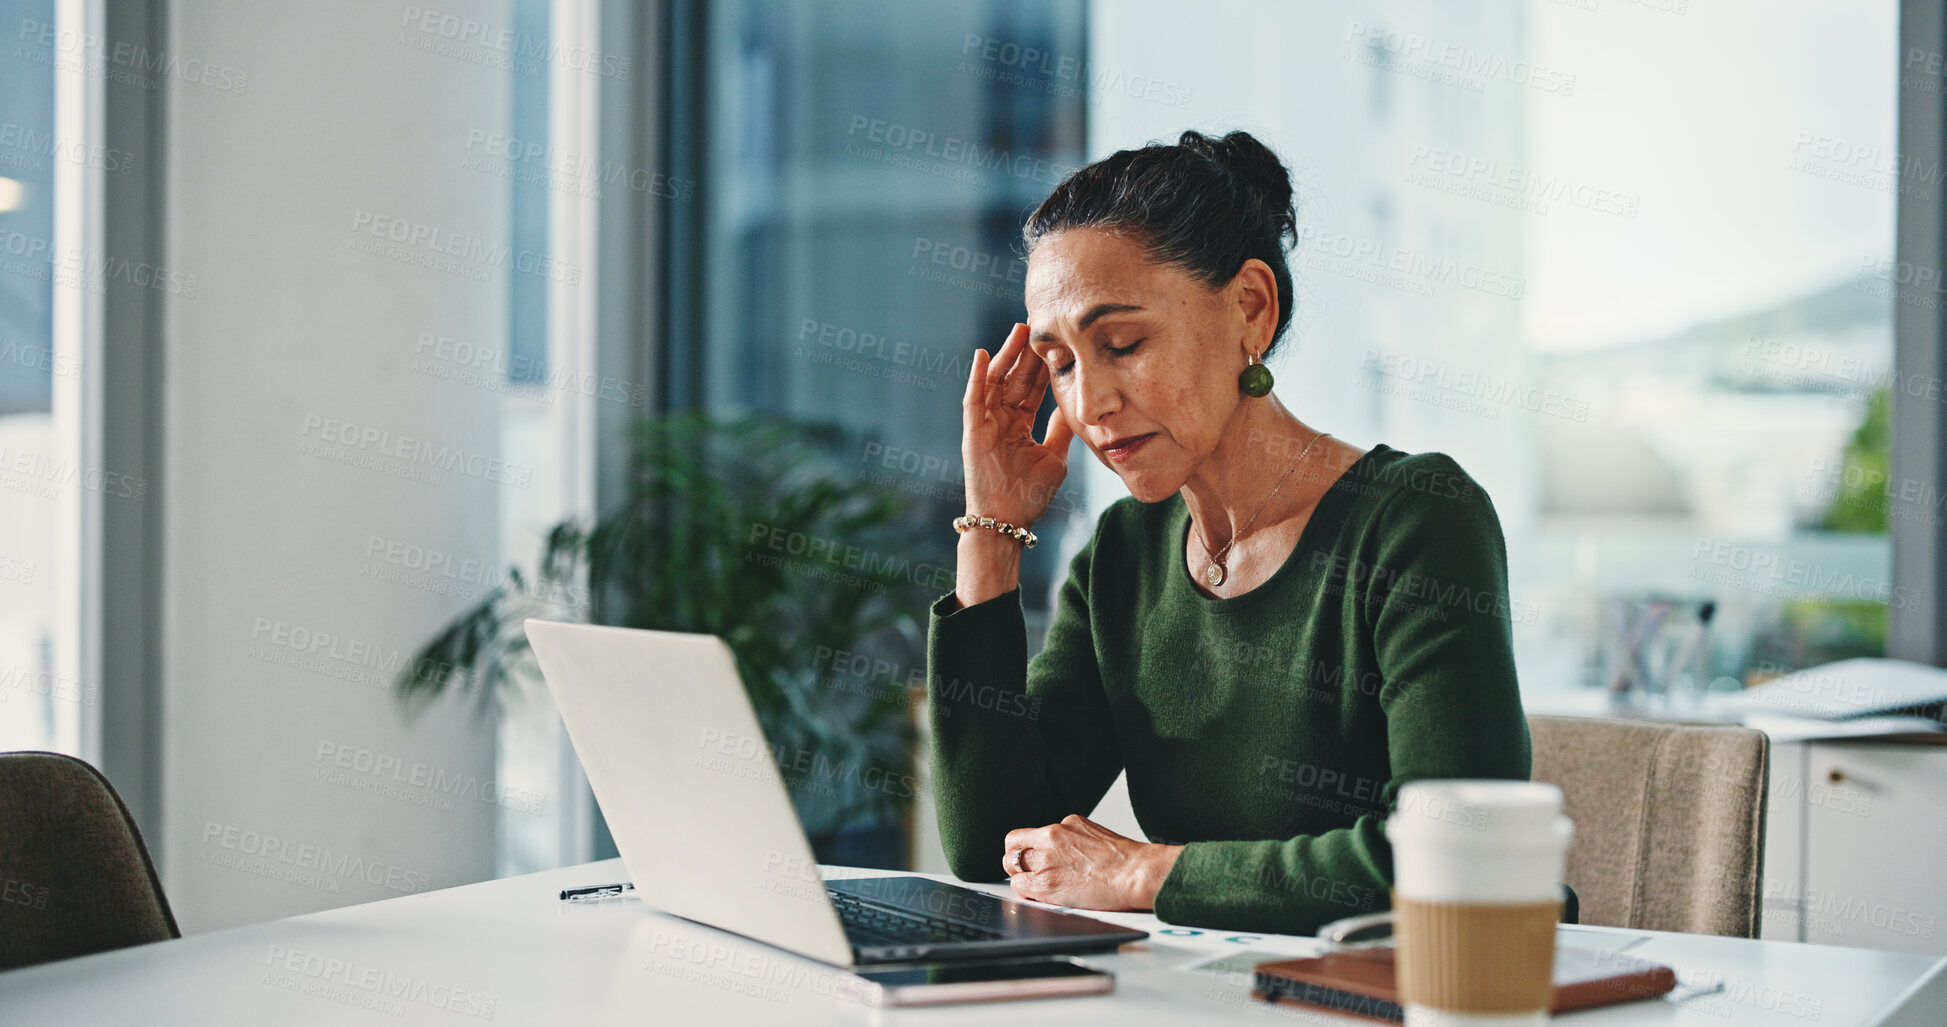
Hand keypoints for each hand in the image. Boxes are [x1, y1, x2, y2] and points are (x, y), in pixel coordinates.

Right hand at [961, 322, 1074, 527]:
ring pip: (996, 381)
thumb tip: (1076, 406)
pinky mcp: (972, 431)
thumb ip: (1061, 430)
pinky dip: (976, 377)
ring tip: (1019, 330)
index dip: (1043, 366)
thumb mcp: (1054, 457)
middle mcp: (1002, 421)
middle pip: (1016, 379)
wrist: (1008, 522)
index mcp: (1020, 426)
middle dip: (1027, 353)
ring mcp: (986, 424)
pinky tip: (981, 354)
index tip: (1056, 342)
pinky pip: (973, 399)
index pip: (1033, 389)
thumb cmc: (1030, 496)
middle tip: (1040, 324)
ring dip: (1006, 355)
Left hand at [1001, 814, 1184, 910]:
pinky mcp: (1045, 883)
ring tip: (1036, 885)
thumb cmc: (1125, 861)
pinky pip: (1020, 886)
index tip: (1030, 856)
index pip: (1029, 833)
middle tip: (1026, 871)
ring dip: (1020, 876)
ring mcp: (1046, 859)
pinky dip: (1026, 892)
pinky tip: (1042, 896)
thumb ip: (1072, 839)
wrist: (1136, 873)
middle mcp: (1051, 837)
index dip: (1026, 847)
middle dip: (1015, 859)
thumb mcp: (1094, 835)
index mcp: (1065, 825)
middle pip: (1012, 844)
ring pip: (1011, 865)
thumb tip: (1064, 851)